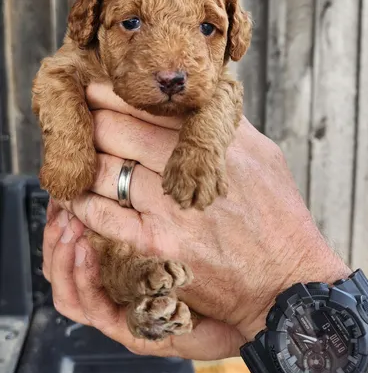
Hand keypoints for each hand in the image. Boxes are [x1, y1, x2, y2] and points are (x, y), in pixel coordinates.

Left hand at [43, 82, 346, 359]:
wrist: (287, 282)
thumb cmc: (278, 216)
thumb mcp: (263, 154)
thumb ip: (223, 123)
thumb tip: (191, 97)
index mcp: (213, 138)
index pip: (145, 103)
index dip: (110, 94)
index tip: (94, 91)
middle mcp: (188, 166)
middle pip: (114, 129)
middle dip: (90, 122)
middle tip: (78, 121)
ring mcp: (168, 206)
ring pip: (103, 167)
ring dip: (84, 161)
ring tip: (75, 157)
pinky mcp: (155, 244)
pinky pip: (101, 214)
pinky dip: (82, 201)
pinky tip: (76, 194)